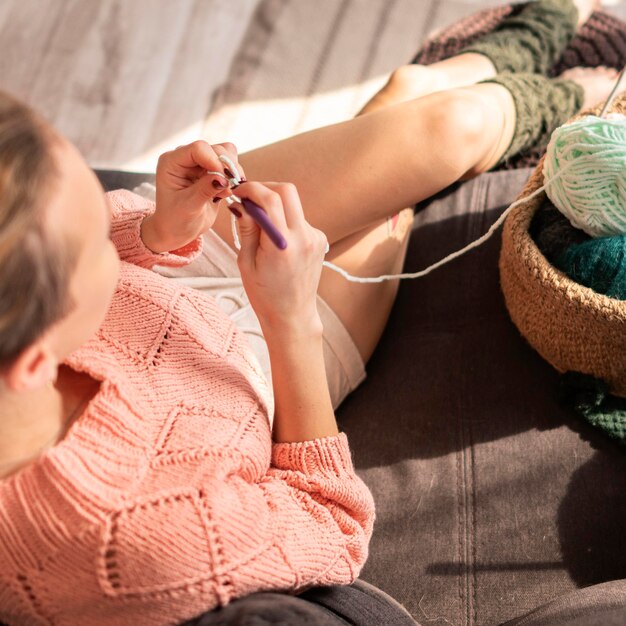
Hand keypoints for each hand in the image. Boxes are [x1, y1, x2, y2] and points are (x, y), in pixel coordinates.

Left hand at [141, 140, 245, 252]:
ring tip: (229, 189)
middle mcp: (185, 158)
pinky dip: (233, 177)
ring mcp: (199, 163)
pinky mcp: (211, 171)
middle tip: (234, 185)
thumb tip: (223, 178)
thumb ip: (205, 190)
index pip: (198, 149)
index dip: (214, 160)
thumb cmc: (175, 220)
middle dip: (227, 166)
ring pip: (225, 153)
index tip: (223, 179)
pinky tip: (226, 192)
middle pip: (214, 149)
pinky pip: (229, 165)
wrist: (177, 230)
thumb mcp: (188, 207)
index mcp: (172, 162)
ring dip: (232, 170)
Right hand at [234, 182, 327, 335]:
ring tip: (259, 225)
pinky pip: (299, 219)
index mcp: (282, 245)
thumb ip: (246, 228)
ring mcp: (315, 238)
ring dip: (274, 205)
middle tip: (249, 199)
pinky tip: (275, 239)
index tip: (238, 191)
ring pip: (293, 204)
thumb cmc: (265, 294)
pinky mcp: (319, 240)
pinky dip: (284, 220)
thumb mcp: (246, 262)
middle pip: (287, 191)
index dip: (251, 188)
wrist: (292, 315)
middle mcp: (303, 238)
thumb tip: (241, 203)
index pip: (271, 199)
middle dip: (265, 188)